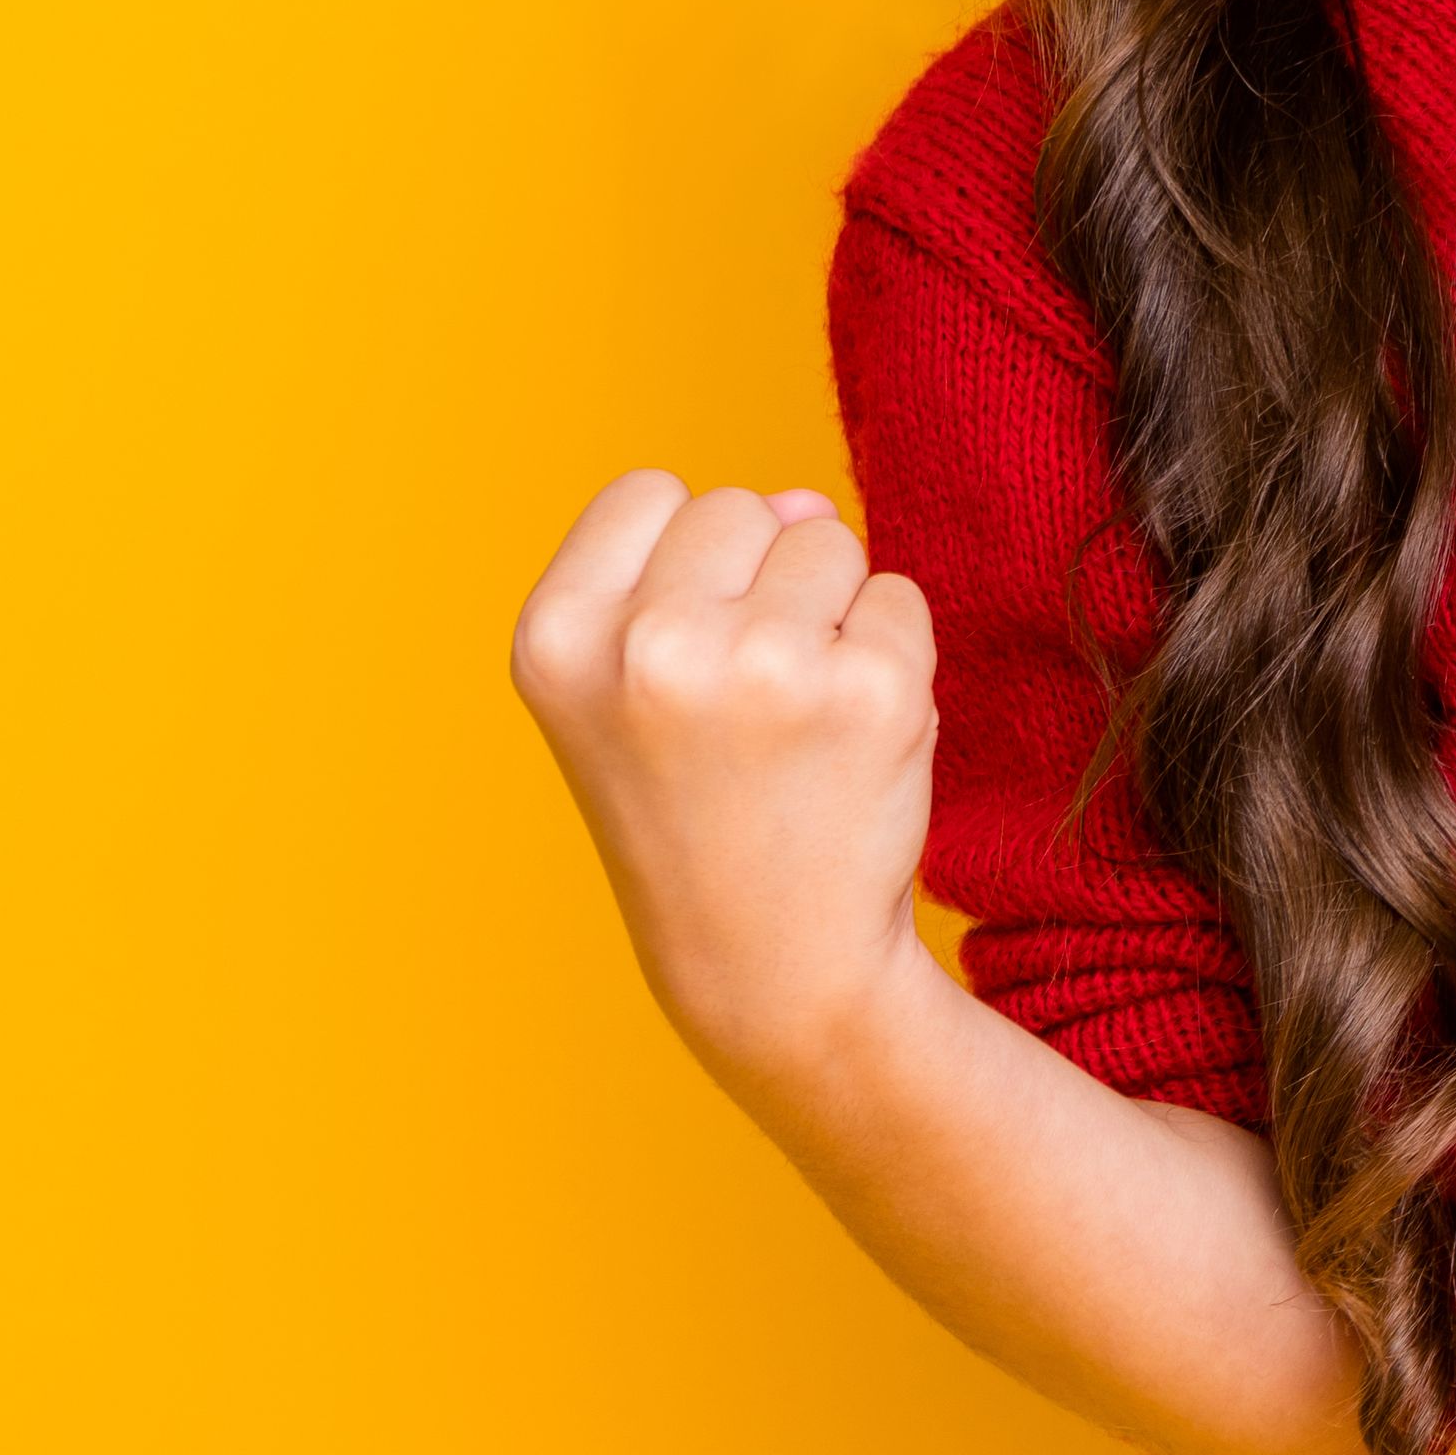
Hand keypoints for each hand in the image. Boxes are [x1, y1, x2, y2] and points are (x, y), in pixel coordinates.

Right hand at [510, 469, 942, 1084]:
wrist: (768, 963)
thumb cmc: (694, 812)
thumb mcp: (626, 689)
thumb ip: (689, 568)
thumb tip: (806, 498)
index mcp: (557, 636)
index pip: (648, 491)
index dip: (680, 565)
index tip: (674, 664)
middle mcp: (650, 645)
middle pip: (744, 506)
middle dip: (758, 584)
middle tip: (740, 709)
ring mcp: (765, 665)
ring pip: (827, 538)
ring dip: (829, 614)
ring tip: (791, 724)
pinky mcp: (872, 691)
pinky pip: (898, 598)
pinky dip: (890, 657)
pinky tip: (850, 742)